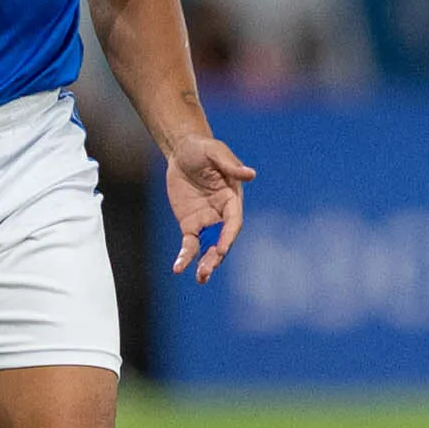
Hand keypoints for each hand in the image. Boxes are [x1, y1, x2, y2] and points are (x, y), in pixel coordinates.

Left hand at [165, 133, 254, 282]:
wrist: (182, 151)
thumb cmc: (203, 149)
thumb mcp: (215, 152)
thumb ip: (231, 165)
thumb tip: (250, 174)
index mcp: (232, 199)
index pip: (233, 221)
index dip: (228, 235)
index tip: (221, 248)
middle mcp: (222, 214)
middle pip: (222, 240)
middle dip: (216, 256)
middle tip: (207, 270)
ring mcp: (206, 222)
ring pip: (208, 247)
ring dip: (205, 263)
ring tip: (201, 278)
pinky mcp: (190, 225)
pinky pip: (190, 244)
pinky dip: (185, 257)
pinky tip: (179, 268)